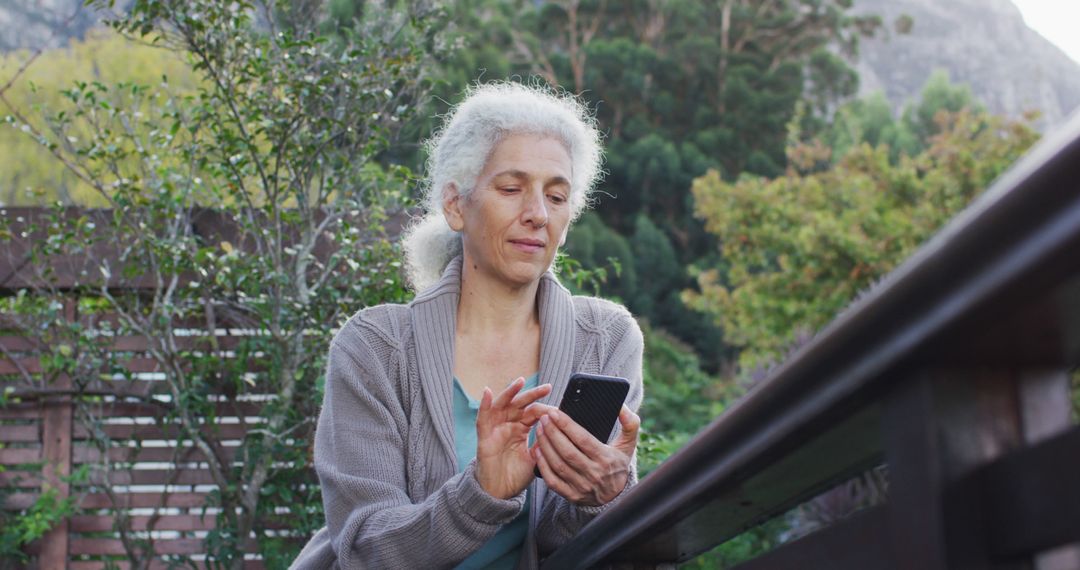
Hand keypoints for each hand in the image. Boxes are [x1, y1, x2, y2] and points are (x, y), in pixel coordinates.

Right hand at [474, 377, 555, 499]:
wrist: (500, 492)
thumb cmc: (515, 475)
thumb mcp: (535, 458)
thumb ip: (543, 445)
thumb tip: (557, 432)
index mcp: (521, 428)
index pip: (533, 412)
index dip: (545, 408)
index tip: (558, 409)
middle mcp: (508, 425)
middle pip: (520, 404)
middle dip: (533, 395)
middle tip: (547, 387)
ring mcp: (496, 428)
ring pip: (502, 405)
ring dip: (510, 392)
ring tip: (520, 382)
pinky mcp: (484, 436)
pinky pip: (482, 417)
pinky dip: (484, 404)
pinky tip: (487, 392)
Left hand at [532, 405, 640, 506]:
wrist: (616, 496)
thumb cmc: (618, 463)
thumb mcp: (628, 444)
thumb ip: (630, 423)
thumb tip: (621, 407)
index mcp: (606, 458)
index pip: (583, 439)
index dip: (566, 425)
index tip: (554, 412)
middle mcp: (594, 473)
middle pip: (567, 451)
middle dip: (552, 433)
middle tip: (543, 418)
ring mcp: (582, 486)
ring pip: (558, 465)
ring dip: (545, 446)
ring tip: (539, 429)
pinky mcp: (572, 496)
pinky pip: (552, 481)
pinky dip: (542, 466)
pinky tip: (536, 451)